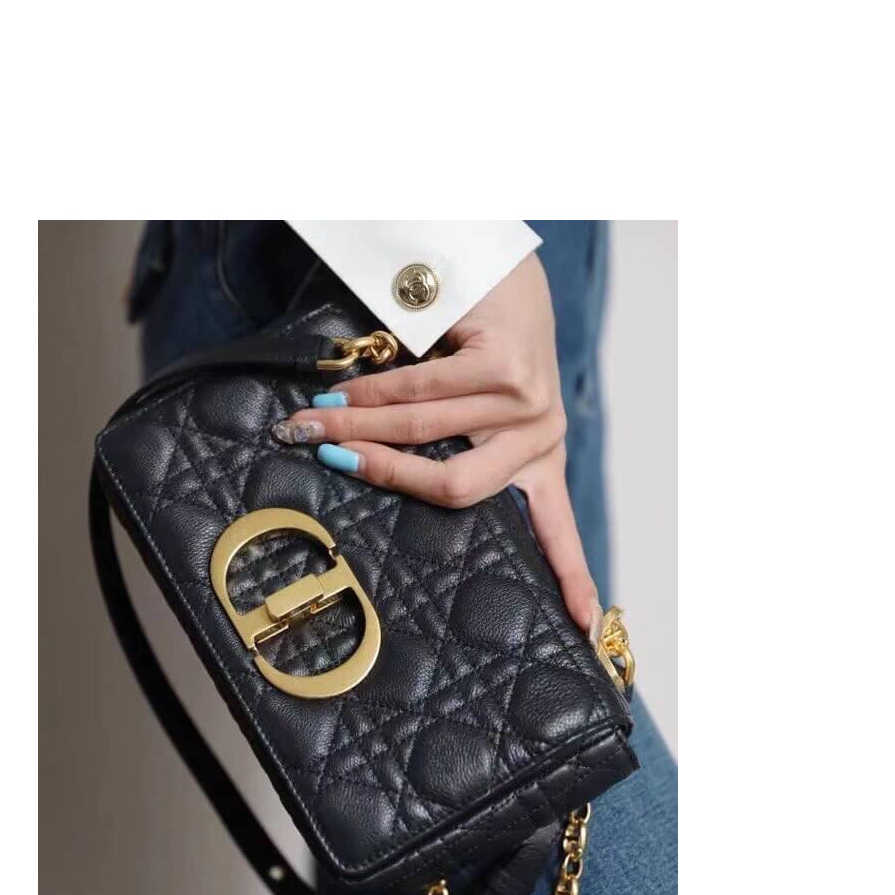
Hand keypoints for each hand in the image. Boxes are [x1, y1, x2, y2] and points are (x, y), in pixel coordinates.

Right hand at [271, 254, 600, 633]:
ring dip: (355, 428)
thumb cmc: (475, 344)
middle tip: (325, 460)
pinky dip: (368, 396)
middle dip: (381, 473)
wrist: (497, 266)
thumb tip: (358, 475)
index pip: (557, 530)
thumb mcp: (470, 409)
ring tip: (309, 425)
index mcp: (539, 460)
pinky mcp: (508, 366)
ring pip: (425, 432)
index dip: (570, 578)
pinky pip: (422, 390)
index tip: (585, 628)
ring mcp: (529, 402)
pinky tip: (335, 400)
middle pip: (455, 488)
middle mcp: (541, 436)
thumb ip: (442, 447)